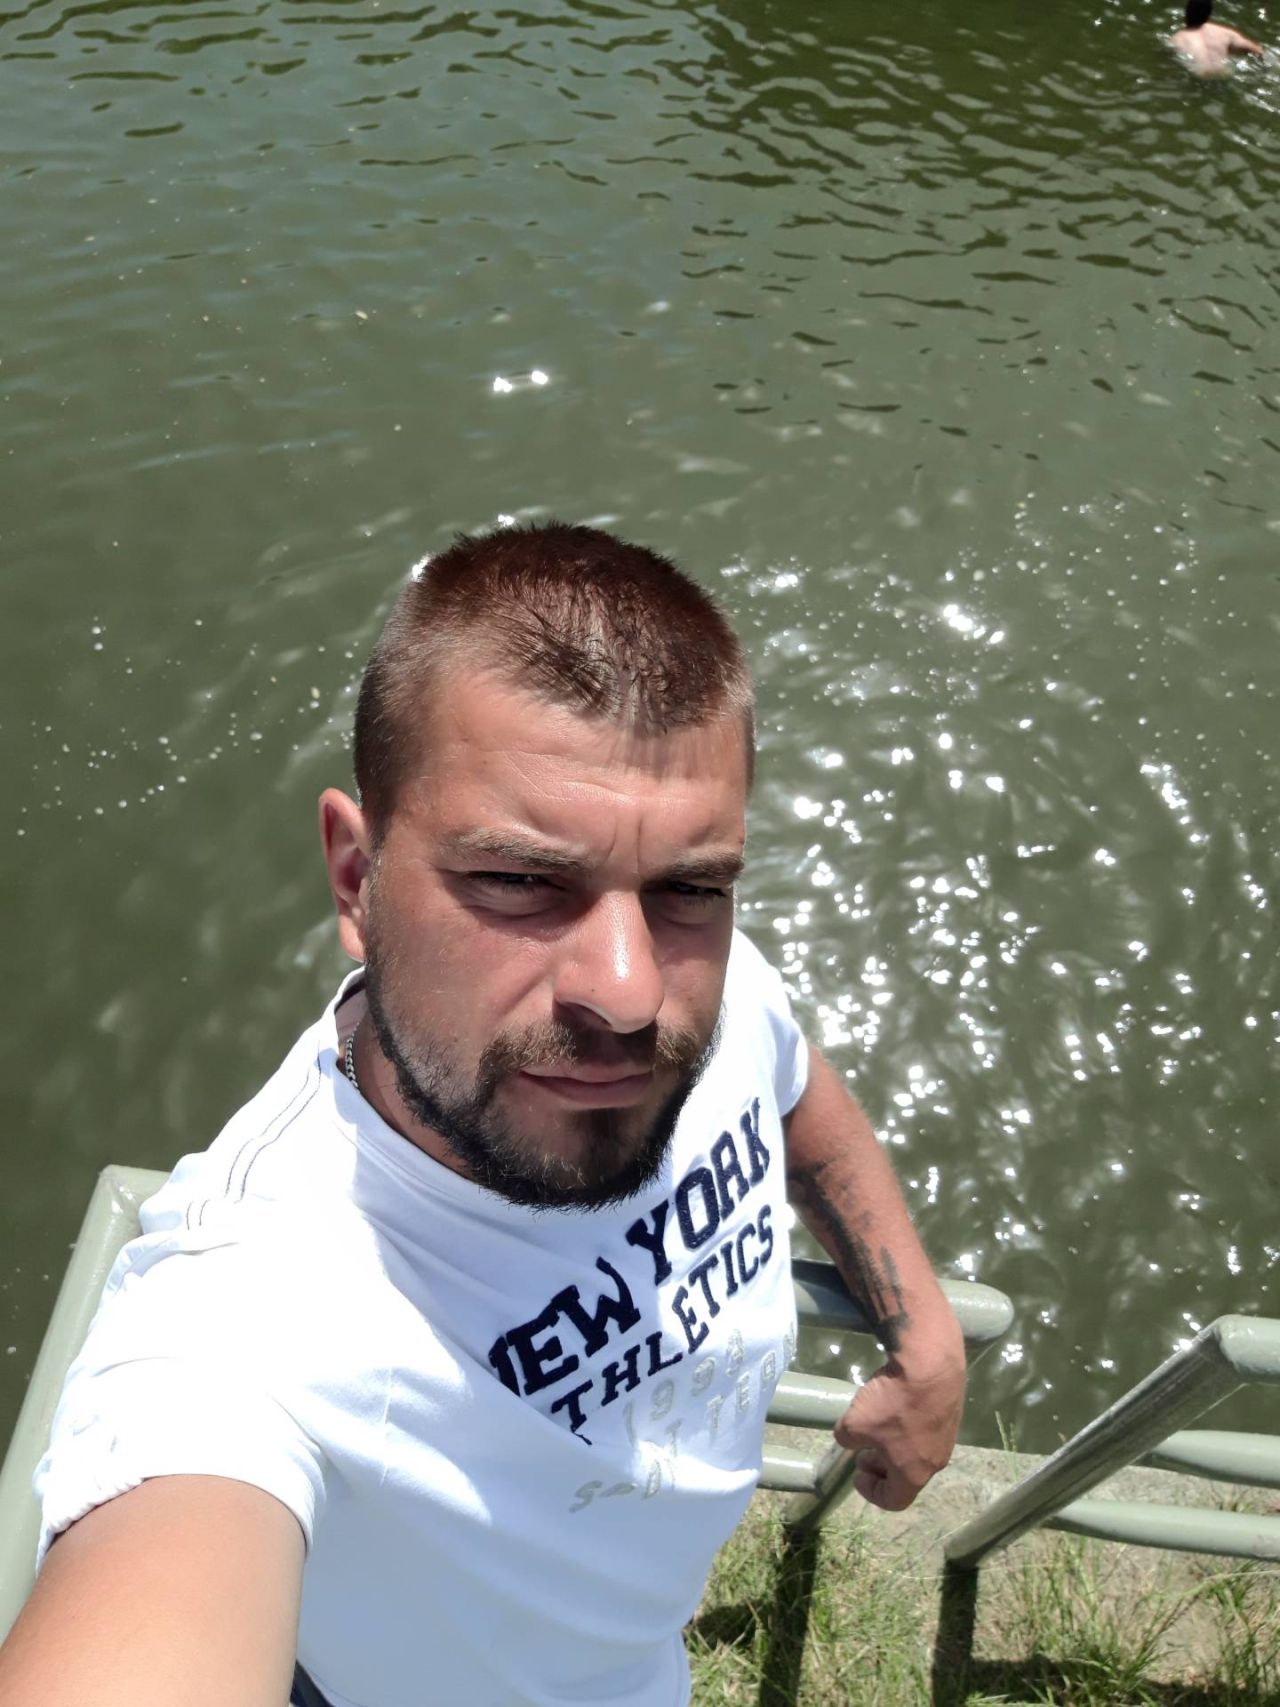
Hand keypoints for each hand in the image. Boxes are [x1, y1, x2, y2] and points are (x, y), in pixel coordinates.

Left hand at [833, 1346, 964, 1511]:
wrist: (930, 1364)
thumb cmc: (893, 1403)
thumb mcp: (855, 1423)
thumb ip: (846, 1439)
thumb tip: (850, 1439)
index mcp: (914, 1474)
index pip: (894, 1501)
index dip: (871, 1492)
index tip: (857, 1473)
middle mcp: (936, 1461)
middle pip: (907, 1477)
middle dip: (882, 1467)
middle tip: (864, 1450)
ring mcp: (947, 1437)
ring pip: (917, 1452)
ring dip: (895, 1447)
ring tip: (877, 1425)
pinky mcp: (951, 1414)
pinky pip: (926, 1431)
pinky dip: (908, 1428)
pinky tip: (895, 1405)